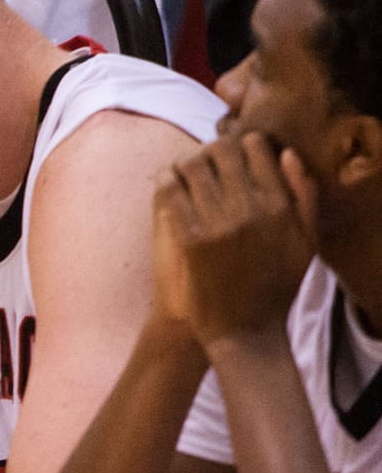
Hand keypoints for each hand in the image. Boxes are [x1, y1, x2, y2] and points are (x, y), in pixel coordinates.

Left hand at [154, 132, 317, 346]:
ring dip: (186, 162)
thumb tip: (287, 154)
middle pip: (222, 152)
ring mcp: (217, 223)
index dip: (241, 143)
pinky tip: (166, 181)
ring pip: (193, 166)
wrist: (243, 330)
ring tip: (184, 168)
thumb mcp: (306, 242)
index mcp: (280, 205)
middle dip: (211, 148)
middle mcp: (250, 208)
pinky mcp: (189, 239)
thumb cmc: (277, 286)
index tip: (233, 149)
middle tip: (205, 156)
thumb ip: (303, 195)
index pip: (257, 150)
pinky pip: (171, 192)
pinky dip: (166, 180)